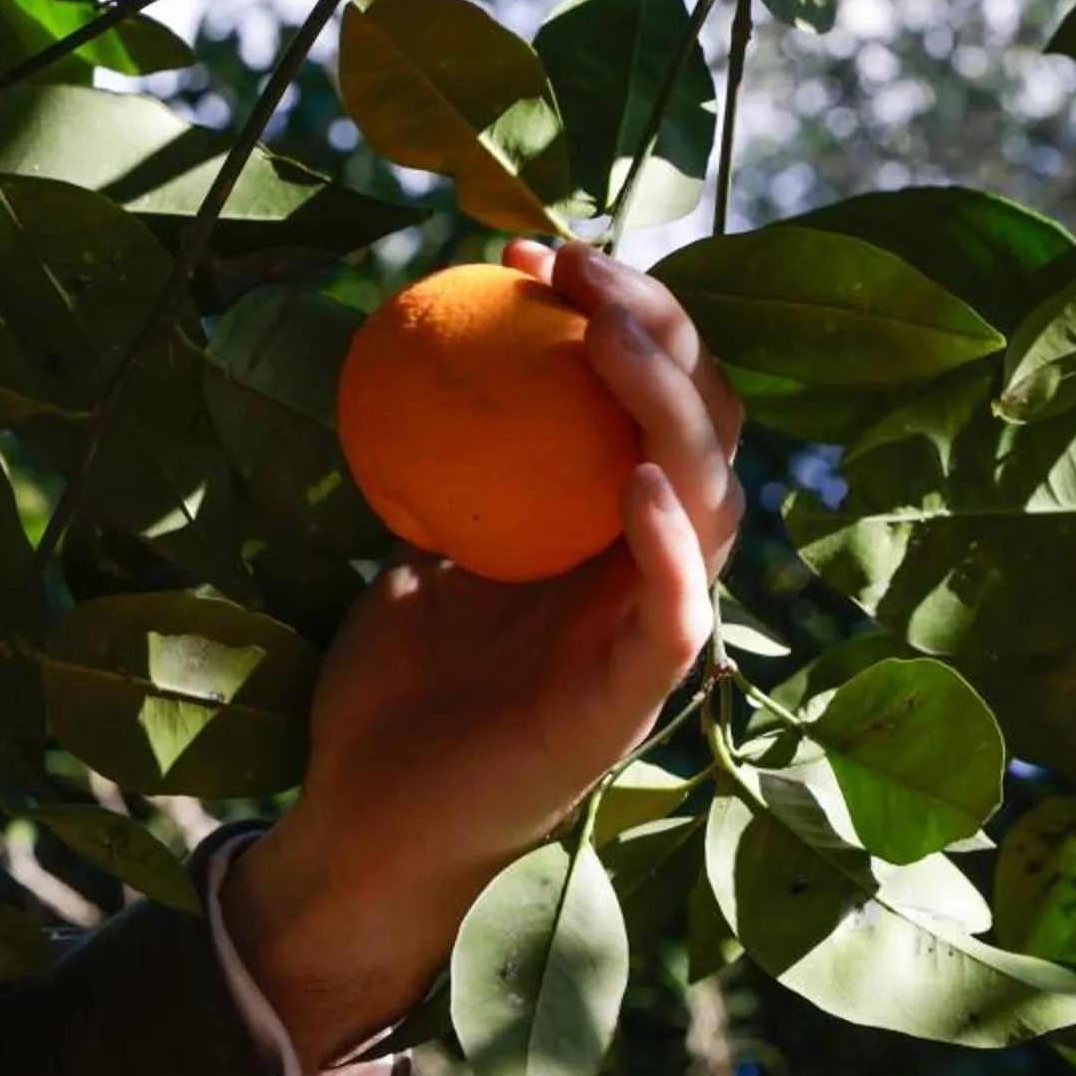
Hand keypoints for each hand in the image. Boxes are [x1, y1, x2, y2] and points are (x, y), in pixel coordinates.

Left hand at [221, 241, 745, 1075]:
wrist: (365, 820)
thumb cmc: (395, 692)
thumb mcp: (423, 549)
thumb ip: (452, 468)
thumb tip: (427, 348)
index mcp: (614, 530)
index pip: (658, 397)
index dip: (622, 313)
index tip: (533, 254)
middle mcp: (654, 571)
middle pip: (706, 426)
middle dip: (660, 327)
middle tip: (574, 267)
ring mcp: (651, 633)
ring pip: (710, 501)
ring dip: (668, 406)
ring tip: (608, 333)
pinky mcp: (633, 700)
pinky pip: (677, 613)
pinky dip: (667, 545)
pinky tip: (633, 480)